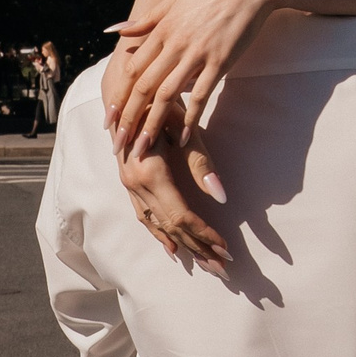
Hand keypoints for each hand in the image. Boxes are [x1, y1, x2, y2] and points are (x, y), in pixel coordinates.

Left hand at [108, 0, 289, 154]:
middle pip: (143, 87)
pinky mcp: (220, 62)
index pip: (132, 70)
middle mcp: (175, 44)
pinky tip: (184, 137)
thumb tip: (114, 31)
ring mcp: (197, 54)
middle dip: (128, 118)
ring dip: (152, 124)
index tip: (109, 119)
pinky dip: (190, 118)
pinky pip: (201, 95)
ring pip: (167, 95)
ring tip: (143, 148)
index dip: (118, 97)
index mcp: (162, 29)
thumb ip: (145, 19)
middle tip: (118, 144)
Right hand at [119, 116, 231, 274]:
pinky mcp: (128, 182)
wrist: (128, 89)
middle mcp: (134, 183)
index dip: (205, 234)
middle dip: (199, 248)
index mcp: (149, 172)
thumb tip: (221, 196)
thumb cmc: (162, 103)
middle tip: (224, 267)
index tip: (227, 248)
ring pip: (158, 225)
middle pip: (171, 227)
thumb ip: (202, 163)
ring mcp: (128, 185)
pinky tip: (172, 248)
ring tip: (206, 264)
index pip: (182, 216)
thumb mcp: (186, 127)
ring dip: (183, 246)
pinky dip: (159, 234)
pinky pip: (144, 216)